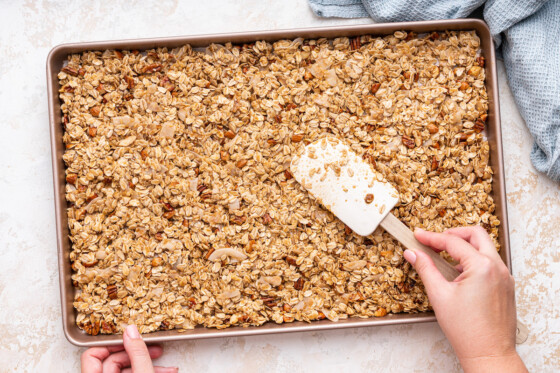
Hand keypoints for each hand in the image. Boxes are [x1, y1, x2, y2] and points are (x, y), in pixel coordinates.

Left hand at [81, 324, 177, 372]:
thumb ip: (137, 354)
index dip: (111, 343)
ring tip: (167, 366)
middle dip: (138, 353)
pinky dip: (148, 372)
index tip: (130, 337)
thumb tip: (132, 331)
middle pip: (112, 361)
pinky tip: (165, 372)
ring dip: (148, 363)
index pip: (92, 354)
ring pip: (126, 370)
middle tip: (154, 348)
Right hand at [403, 226, 526, 372]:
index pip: (453, 242)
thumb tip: (413, 253)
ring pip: (485, 248)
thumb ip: (425, 269)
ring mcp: (505, 276)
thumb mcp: (439, 295)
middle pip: (476, 234)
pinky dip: (474, 261)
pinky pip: (490, 263)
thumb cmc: (467, 330)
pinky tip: (459, 274)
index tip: (418, 236)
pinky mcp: (506, 286)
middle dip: (454, 233)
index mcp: (482, 267)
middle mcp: (498, 267)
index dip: (432, 237)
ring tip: (445, 260)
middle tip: (436, 240)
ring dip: (464, 247)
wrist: (489, 353)